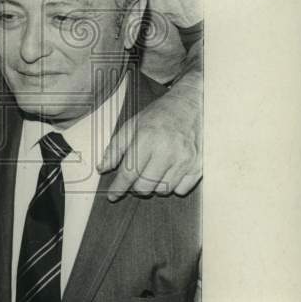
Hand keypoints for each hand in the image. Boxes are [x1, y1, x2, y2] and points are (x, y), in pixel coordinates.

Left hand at [98, 82, 201, 199]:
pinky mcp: (198, 165)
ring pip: (163, 191)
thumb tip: (102, 169)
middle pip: (145, 187)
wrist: (189, 106)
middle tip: (136, 180)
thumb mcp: (131, 126)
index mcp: (147, 138)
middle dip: (136, 188)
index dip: (118, 187)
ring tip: (153, 171)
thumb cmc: (158, 116)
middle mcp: (167, 150)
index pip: (129, 173)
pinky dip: (173, 186)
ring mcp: (185, 159)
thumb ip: (115, 148)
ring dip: (154, 187)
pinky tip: (170, 172)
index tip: (112, 195)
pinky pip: (181, 190)